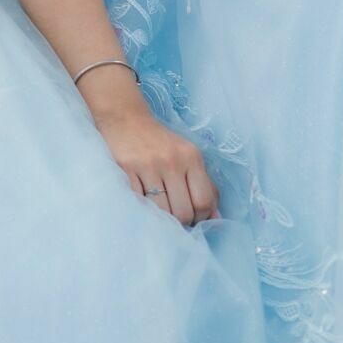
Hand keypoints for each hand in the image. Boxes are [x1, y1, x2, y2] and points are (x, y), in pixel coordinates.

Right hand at [93, 106, 220, 225]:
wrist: (127, 120)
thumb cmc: (162, 143)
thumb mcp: (189, 156)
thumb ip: (206, 185)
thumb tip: (216, 218)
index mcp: (191, 157)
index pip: (204, 201)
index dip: (201, 217)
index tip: (195, 217)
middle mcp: (172, 161)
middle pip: (183, 212)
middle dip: (182, 222)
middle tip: (177, 217)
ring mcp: (148, 166)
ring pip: (162, 213)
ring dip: (163, 219)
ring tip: (162, 212)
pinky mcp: (126, 171)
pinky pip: (139, 204)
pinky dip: (144, 209)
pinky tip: (145, 203)